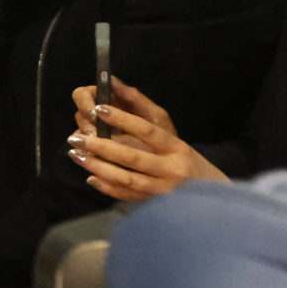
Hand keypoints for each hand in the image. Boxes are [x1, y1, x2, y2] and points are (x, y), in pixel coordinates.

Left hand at [69, 77, 227, 200]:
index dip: (123, 119)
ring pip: (127, 179)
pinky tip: (90, 177)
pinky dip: (108, 187)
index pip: (147, 131)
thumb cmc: (187, 158)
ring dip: (99, 167)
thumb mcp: (174, 135)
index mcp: (177, 147)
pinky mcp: (156, 203)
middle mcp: (172, 169)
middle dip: (101, 147)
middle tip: (75, 138)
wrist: (212, 193)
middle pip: (133, 157)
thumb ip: (144, 110)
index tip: (99, 108)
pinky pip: (128, 196)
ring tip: (77, 156)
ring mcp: (164, 189)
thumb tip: (115, 85)